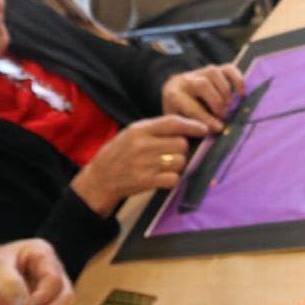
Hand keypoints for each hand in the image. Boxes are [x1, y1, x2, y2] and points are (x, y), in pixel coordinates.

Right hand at [70, 115, 208, 215]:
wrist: (101, 178)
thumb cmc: (120, 153)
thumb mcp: (132, 133)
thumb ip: (156, 129)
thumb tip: (185, 129)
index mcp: (140, 130)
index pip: (172, 123)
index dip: (191, 125)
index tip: (204, 129)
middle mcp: (144, 146)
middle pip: (181, 144)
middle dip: (181, 149)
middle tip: (172, 152)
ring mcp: (145, 164)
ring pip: (180, 161)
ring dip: (177, 164)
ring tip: (165, 165)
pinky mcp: (147, 181)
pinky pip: (173, 179)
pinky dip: (172, 179)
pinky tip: (163, 177)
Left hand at [162, 64, 245, 131]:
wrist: (177, 96)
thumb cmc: (180, 116)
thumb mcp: (179, 124)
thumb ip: (190, 129)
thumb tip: (211, 135)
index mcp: (173, 95)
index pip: (191, 106)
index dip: (206, 119)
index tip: (218, 129)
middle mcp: (185, 80)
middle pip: (202, 85)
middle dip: (216, 103)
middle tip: (223, 117)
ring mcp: (200, 72)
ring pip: (214, 73)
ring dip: (225, 92)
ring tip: (229, 107)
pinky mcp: (214, 70)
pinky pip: (228, 68)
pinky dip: (237, 80)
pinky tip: (241, 94)